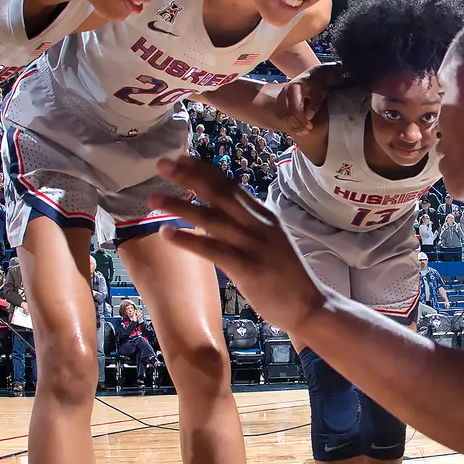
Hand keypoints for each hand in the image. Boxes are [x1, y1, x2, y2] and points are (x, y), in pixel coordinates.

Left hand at [146, 156, 327, 331]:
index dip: (204, 170)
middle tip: (162, 164)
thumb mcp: (271, 242)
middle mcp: (258, 225)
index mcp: (264, 216)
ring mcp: (253, 246)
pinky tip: (167, 234)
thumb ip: (247, 226)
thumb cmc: (288, 276)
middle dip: (189, 176)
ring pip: (211, 218)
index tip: (181, 158)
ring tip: (152, 197)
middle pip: (219, 193)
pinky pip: (212, 250)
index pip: (231, 185)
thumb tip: (216, 217)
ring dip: (179, 205)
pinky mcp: (247, 269)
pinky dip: (188, 240)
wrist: (310, 306)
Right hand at [275, 62, 345, 132]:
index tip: (310, 126)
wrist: (312, 75)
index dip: (302, 120)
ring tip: (304, 131)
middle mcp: (284, 93)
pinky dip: (290, 123)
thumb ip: (314, 104)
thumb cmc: (316, 83)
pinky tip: (298, 128)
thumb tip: (309, 116)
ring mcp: (281, 98)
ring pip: (283, 116)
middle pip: (287, 114)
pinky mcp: (281, 102)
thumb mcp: (319, 92)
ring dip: (293, 126)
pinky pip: (283, 116)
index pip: (294, 109)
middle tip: (307, 130)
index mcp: (293, 88)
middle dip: (297, 125)